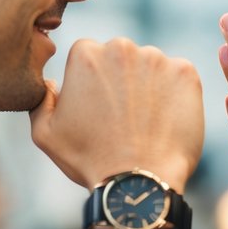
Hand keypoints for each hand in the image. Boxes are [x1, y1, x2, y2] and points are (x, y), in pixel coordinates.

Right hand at [30, 37, 203, 191]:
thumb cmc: (90, 160)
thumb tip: (51, 83)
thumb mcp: (45, 134)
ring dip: (148, 85)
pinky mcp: (186, 73)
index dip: (91, 83)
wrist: (139, 181)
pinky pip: (178, 76)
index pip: (89, 56)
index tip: (98, 108)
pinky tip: (165, 120)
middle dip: (120, 79)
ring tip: (144, 122)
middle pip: (120, 56)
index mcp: (86, 55)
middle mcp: (121, 48)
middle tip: (122, 116)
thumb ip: (41, 99)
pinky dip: (174, 93)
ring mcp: (157, 59)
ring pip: (150, 66)